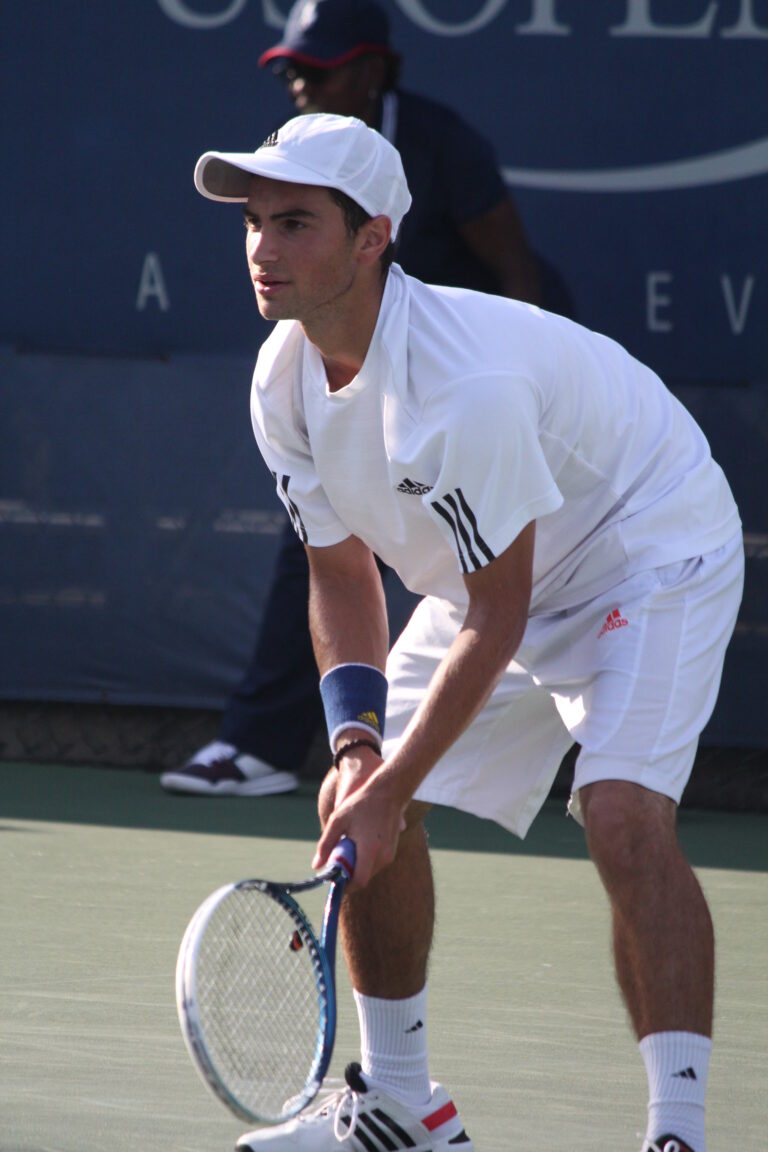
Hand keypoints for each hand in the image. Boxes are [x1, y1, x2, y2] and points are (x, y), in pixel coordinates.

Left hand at [313, 748, 406, 891]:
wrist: (389, 791)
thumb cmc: (361, 804)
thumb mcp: (338, 821)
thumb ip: (326, 845)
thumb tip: (316, 866)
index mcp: (370, 850)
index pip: (358, 881)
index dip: (345, 885)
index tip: (333, 880)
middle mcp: (383, 856)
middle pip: (363, 878)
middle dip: (349, 874)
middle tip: (336, 861)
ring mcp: (390, 854)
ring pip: (370, 871)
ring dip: (357, 866)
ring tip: (347, 847)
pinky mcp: (392, 850)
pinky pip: (376, 863)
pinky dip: (365, 859)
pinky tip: (358, 843)